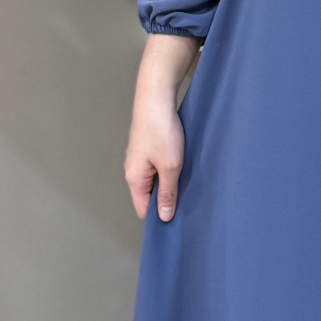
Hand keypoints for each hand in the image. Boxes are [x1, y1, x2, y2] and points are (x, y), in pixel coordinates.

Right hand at [124, 33, 198, 220]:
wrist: (155, 97)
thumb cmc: (160, 130)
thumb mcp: (170, 166)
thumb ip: (167, 192)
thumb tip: (164, 216)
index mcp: (135, 178)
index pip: (143, 209)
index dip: (158, 218)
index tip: (176, 223)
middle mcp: (134, 170)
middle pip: (149, 196)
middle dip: (166, 201)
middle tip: (187, 205)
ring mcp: (140, 159)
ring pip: (155, 181)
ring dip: (170, 184)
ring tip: (187, 185)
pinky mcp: (148, 148)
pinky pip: (158, 168)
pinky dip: (169, 171)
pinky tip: (183, 168)